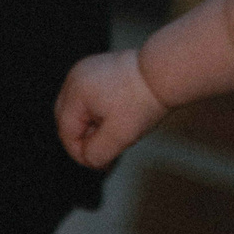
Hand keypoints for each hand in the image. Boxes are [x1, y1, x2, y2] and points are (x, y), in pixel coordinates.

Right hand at [53, 49, 165, 168]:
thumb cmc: (144, 100)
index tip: (102, 165)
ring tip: (116, 138)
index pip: (66, 132)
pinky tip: (119, 121)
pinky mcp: (100, 68)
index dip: (81, 154)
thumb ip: (96, 153)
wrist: (167, 72)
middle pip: (67, 119)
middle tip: (105, 156)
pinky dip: (100, 112)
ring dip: (93, 127)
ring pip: (80, 109)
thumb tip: (87, 158)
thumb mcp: (119, 136)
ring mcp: (87, 69)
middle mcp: (75, 76)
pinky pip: (90, 97)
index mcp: (75, 92)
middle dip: (84, 140)